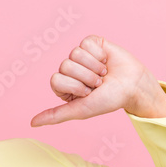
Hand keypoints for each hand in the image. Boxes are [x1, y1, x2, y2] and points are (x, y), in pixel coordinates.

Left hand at [30, 35, 165, 126]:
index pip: (56, 79)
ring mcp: (80, 56)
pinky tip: (106, 60)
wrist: (133, 86)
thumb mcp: (81, 110)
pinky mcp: (92, 43)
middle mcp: (70, 70)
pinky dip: (99, 53)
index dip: (75, 86)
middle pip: (65, 66)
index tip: (88, 93)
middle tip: (98, 83)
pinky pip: (86, 43)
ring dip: (93, 66)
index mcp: (64, 86)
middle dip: (86, 77)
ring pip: (75, 53)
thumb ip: (56, 115)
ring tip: (103, 73)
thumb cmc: (109, 100)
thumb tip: (32, 123)